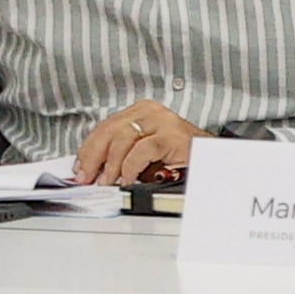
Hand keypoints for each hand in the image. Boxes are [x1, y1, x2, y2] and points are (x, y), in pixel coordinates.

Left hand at [69, 99, 199, 186]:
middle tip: (87, 177)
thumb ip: (123, 153)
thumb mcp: (147, 150)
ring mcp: (162, 121)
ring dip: (111, 165)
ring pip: (122, 139)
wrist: (214, 160)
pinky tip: (127, 178)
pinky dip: (130, 166)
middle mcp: (150, 112)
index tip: (80, 168)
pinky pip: (142, 150)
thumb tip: (96, 169)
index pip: (106, 127)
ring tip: (107, 181)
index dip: (88, 149)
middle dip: (93, 157)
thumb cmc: (182, 157)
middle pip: (109, 130)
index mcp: (141, 112)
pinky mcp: (171, 135)